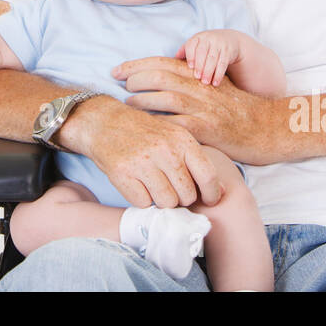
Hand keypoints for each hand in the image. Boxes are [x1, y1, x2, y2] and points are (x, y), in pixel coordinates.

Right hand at [57, 95, 224, 207]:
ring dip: (161, 199)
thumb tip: (220, 192)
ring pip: (166, 202)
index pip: (208, 176)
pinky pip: (143, 203)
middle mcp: (165, 151)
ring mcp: (143, 163)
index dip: (211, 194)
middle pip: (187, 195)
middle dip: (180, 196)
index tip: (208, 199)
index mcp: (183, 140)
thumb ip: (196, 162)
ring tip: (153, 184)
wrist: (105, 122)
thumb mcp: (174, 137)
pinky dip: (141, 198)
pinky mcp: (123, 175)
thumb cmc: (145, 133)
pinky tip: (137, 183)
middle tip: (170, 186)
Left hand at [111, 55, 271, 163]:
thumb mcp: (215, 86)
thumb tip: (162, 78)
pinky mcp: (208, 130)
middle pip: (159, 76)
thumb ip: (192, 80)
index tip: (117, 70)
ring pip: (165, 98)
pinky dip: (159, 125)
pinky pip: (177, 125)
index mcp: (200, 75)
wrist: (268, 127)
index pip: (162, 62)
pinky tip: (146, 129)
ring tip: (128, 105)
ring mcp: (204, 108)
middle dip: (133, 79)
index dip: (136, 65)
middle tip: (118, 86)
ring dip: (141, 101)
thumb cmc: (238, 109)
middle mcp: (200, 88)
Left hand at [177, 29, 240, 85]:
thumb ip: (185, 51)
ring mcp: (219, 44)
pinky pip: (223, 63)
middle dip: (200, 65)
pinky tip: (215, 82)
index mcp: (198, 37)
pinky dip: (219, 74)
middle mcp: (209, 38)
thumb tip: (174, 59)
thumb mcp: (197, 44)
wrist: (229, 40)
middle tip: (198, 77)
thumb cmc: (208, 45)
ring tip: (205, 82)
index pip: (192, 44)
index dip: (190, 55)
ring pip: (213, 58)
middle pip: (203, 52)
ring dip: (209, 71)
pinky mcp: (228, 51)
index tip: (190, 66)